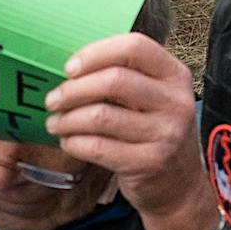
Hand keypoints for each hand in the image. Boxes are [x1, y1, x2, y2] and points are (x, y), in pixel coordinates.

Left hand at [43, 33, 208, 229]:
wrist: (178, 183)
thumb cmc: (152, 131)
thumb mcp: (152, 97)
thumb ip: (123, 77)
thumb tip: (68, 69)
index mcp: (175, 74)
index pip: (134, 47)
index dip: (95, 53)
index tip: (69, 68)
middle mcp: (176, 101)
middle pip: (113, 80)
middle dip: (73, 90)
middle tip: (53, 100)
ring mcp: (166, 133)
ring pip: (100, 116)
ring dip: (67, 119)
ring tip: (55, 123)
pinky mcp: (149, 162)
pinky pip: (97, 147)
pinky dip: (73, 142)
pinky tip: (68, 141)